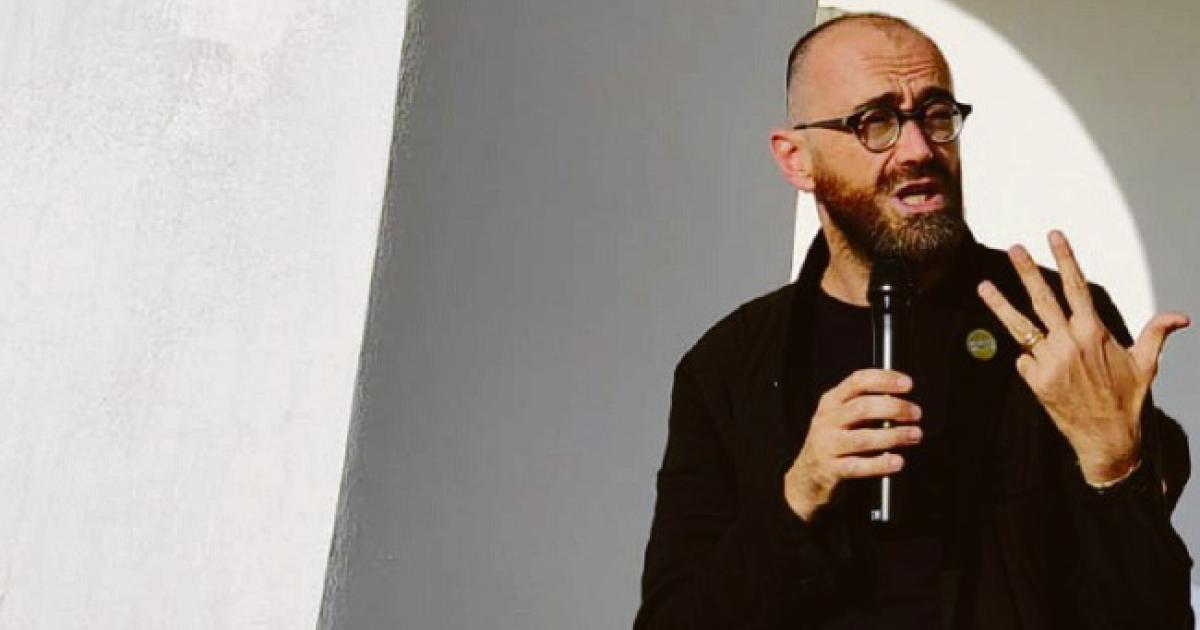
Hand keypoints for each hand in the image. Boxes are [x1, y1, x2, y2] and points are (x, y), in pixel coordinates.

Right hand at [783, 369, 922, 521]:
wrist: (808, 473)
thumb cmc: (834, 439)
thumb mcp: (841, 415)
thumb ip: (866, 404)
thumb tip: (900, 400)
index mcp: (832, 401)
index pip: (858, 381)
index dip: (885, 379)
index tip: (907, 384)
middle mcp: (828, 420)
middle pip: (863, 407)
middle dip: (895, 408)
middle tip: (915, 413)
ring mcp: (827, 444)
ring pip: (863, 438)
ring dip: (894, 436)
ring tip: (914, 435)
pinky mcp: (831, 468)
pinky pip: (858, 466)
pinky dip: (881, 464)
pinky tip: (897, 461)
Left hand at [976, 230, 1189, 483]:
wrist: (1108, 439)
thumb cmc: (1127, 400)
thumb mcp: (1146, 364)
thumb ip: (1157, 334)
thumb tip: (1181, 317)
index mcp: (1094, 332)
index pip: (1077, 286)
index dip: (1065, 259)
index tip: (1054, 236)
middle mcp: (1070, 342)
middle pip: (1043, 299)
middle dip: (1026, 271)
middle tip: (1014, 248)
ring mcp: (1050, 360)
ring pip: (1020, 327)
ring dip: (999, 305)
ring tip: (982, 286)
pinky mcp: (1035, 380)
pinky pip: (1025, 360)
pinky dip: (1030, 360)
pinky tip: (1042, 372)